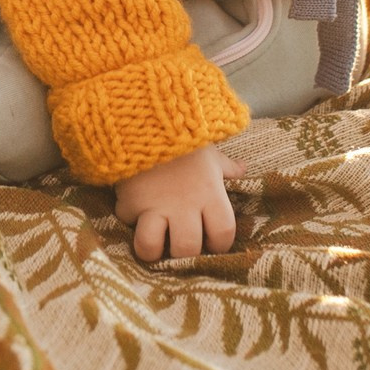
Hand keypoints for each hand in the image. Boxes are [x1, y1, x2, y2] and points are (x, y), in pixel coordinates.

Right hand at [113, 144, 239, 262]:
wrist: (146, 116)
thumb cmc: (183, 137)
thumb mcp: (209, 151)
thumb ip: (226, 167)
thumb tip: (243, 169)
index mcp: (210, 194)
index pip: (223, 234)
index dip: (219, 244)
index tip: (210, 241)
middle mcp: (184, 206)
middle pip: (187, 249)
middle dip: (183, 254)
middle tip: (177, 243)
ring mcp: (154, 206)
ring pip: (151, 247)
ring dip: (150, 249)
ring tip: (152, 241)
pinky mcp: (129, 201)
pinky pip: (126, 220)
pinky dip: (128, 216)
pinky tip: (131, 206)